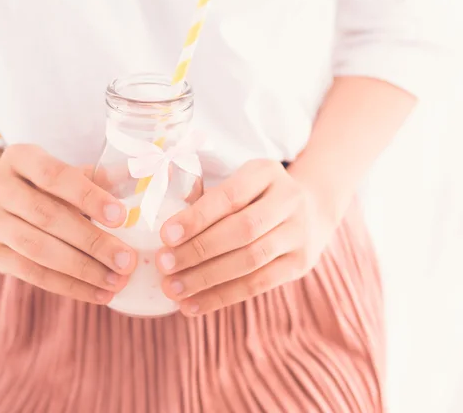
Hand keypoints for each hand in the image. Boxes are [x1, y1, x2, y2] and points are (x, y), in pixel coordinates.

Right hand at [0, 144, 136, 304]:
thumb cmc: (44, 185)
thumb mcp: (66, 171)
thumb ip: (100, 177)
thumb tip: (141, 178)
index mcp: (19, 157)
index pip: (55, 176)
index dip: (88, 196)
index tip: (121, 217)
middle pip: (47, 216)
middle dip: (92, 241)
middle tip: (126, 260)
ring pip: (38, 249)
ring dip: (82, 269)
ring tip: (116, 281)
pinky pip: (32, 274)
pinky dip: (68, 286)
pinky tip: (98, 293)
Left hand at [155, 160, 337, 315]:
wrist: (311, 208)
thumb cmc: (257, 195)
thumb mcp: (240, 180)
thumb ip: (207, 197)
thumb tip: (166, 230)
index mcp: (266, 172)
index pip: (229, 196)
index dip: (197, 217)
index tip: (165, 235)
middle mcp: (289, 200)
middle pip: (242, 230)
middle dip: (199, 250)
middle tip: (164, 264)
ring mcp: (299, 233)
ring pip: (251, 260)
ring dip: (207, 278)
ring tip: (173, 289)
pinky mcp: (300, 264)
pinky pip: (258, 284)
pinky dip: (222, 297)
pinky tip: (193, 305)